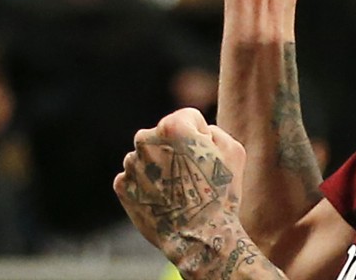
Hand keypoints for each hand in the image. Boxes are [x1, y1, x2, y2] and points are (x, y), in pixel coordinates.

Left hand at [114, 108, 253, 273]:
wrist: (198, 237)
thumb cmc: (221, 192)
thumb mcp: (233, 149)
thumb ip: (212, 130)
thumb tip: (197, 132)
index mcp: (173, 126)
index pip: (188, 118)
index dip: (201, 136)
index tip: (206, 157)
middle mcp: (145, 140)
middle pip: (164, 135)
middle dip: (177, 148)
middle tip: (192, 174)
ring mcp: (131, 164)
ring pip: (149, 156)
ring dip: (161, 166)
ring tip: (179, 190)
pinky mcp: (122, 186)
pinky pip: (137, 176)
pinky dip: (149, 184)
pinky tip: (165, 199)